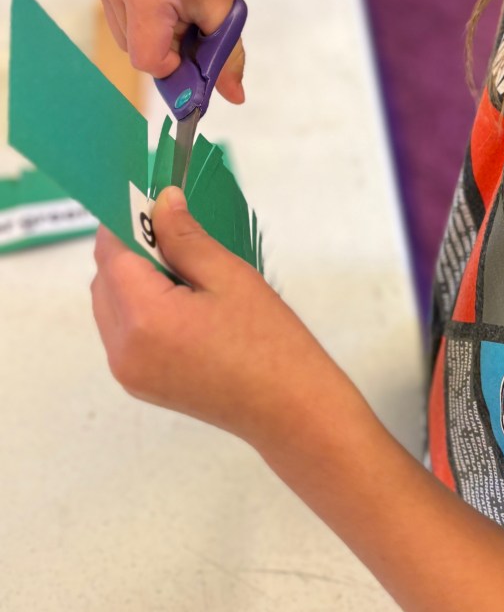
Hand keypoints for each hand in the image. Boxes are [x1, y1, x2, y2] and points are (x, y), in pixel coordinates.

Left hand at [91, 187, 311, 438]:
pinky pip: (122, 331)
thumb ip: (185, 237)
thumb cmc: (270, 342)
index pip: (112, 253)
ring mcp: (127, 371)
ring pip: (109, 305)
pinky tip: (183, 305)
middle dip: (131, 250)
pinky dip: (139, 308)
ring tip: (186, 275)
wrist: (291, 410)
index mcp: (144, 318)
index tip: (155, 202)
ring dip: (133, 279)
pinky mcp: (139, 384)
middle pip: (104, 280)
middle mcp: (123, 348)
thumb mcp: (229, 277)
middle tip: (179, 237)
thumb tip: (160, 201)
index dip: (128, 220)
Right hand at [94, 0, 246, 103]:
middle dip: (168, 48)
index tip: (197, 52)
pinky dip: (145, 19)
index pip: (148, 59)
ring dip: (156, 35)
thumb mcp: (224, 13)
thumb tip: (235, 98)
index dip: (174, 67)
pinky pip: (121, 17)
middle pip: (137, 51)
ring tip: (181, 6)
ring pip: (127, 38)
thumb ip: (226, 59)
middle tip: (194, 22)